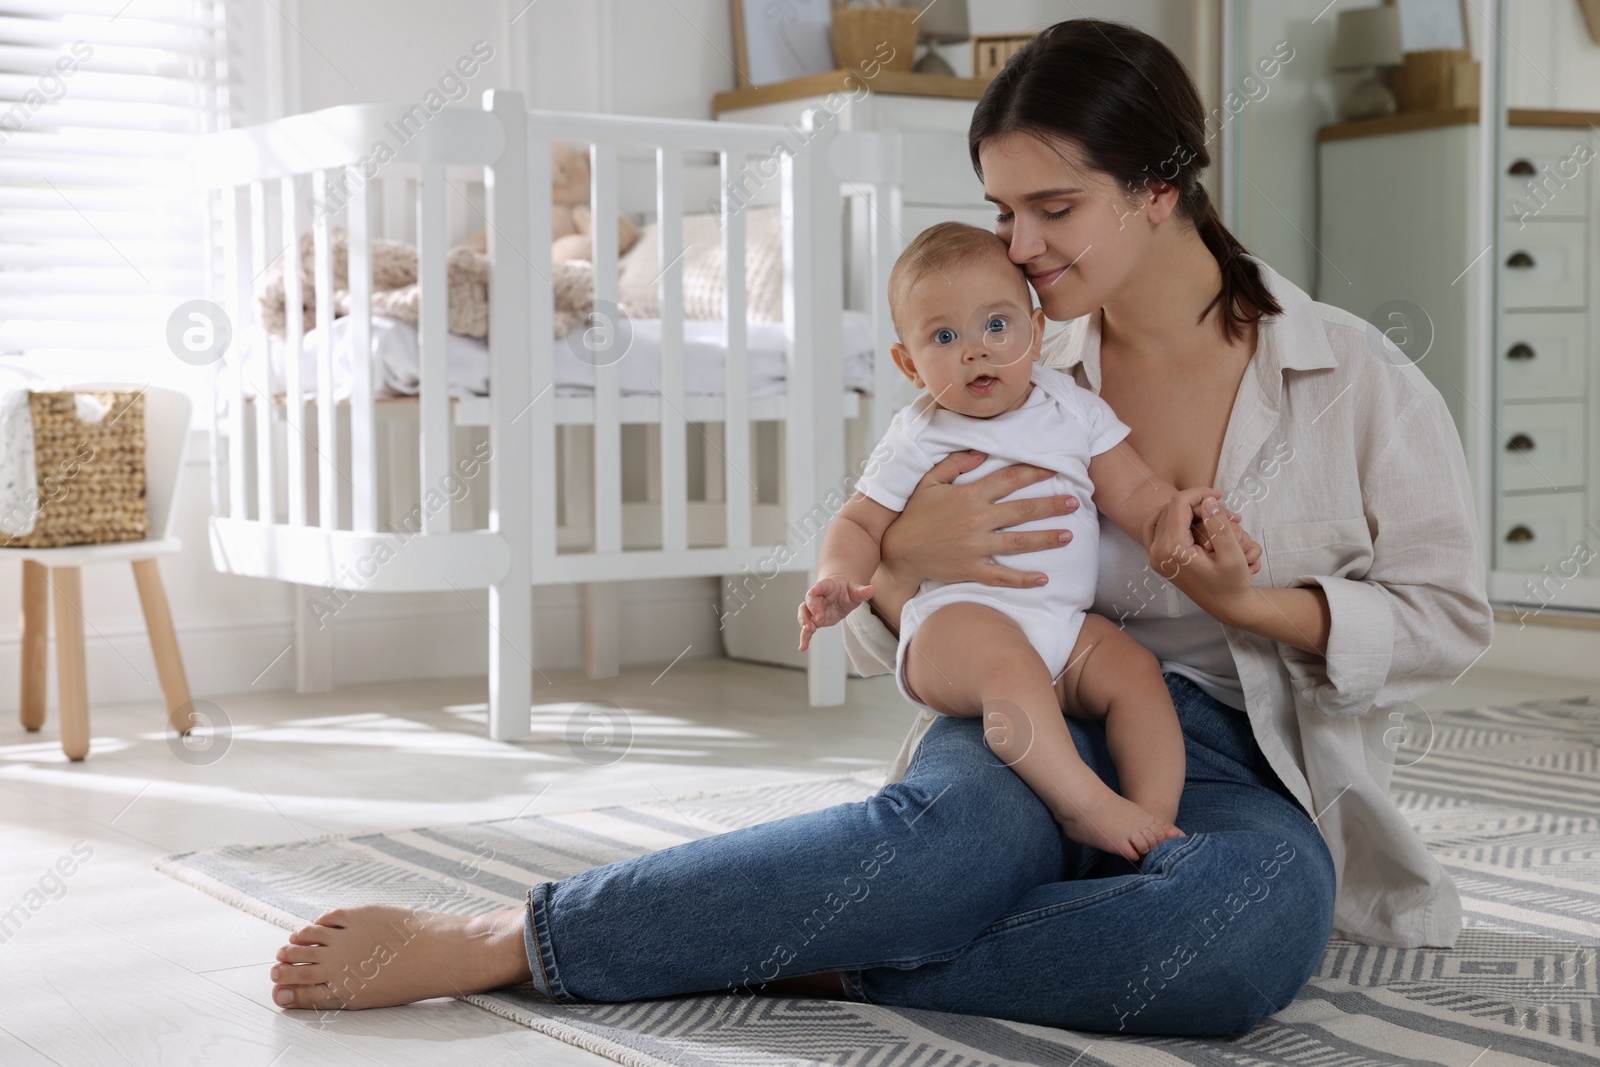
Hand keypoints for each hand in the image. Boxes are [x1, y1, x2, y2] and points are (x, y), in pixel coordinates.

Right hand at [798, 576, 874, 650]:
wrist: (841, 593)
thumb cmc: (847, 590)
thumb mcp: (856, 590)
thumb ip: (862, 591)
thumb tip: (872, 589)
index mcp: (827, 586)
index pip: (821, 586)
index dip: (817, 588)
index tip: (813, 591)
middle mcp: (817, 597)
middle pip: (810, 601)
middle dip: (813, 610)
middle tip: (818, 619)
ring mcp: (814, 609)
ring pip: (804, 614)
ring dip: (804, 623)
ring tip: (806, 633)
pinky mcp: (814, 620)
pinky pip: (807, 628)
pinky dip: (804, 637)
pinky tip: (803, 647)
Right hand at [880, 450, 1080, 589]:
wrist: (899, 550)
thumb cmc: (915, 514)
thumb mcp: (929, 481)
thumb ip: (955, 463)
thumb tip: (982, 453)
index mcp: (970, 495)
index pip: (1010, 479)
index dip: (1035, 473)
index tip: (1056, 471)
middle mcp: (977, 519)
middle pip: (1024, 509)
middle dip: (1052, 505)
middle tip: (1075, 502)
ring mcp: (976, 546)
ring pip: (1020, 542)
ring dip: (1048, 538)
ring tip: (1069, 535)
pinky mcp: (973, 569)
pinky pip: (1003, 576)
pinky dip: (1024, 579)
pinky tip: (1043, 578)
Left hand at [1144, 489, 1258, 623]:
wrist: (1227, 606)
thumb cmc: (1232, 583)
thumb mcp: (1232, 554)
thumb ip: (1218, 525)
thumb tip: (1208, 501)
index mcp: (1173, 549)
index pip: (1179, 504)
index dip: (1200, 493)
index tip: (1220, 496)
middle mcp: (1157, 552)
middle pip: (1171, 508)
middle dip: (1196, 504)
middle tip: (1221, 511)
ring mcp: (1155, 556)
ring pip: (1161, 515)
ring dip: (1184, 510)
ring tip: (1208, 514)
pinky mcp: (1158, 559)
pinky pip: (1154, 528)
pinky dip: (1170, 518)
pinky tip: (1189, 519)